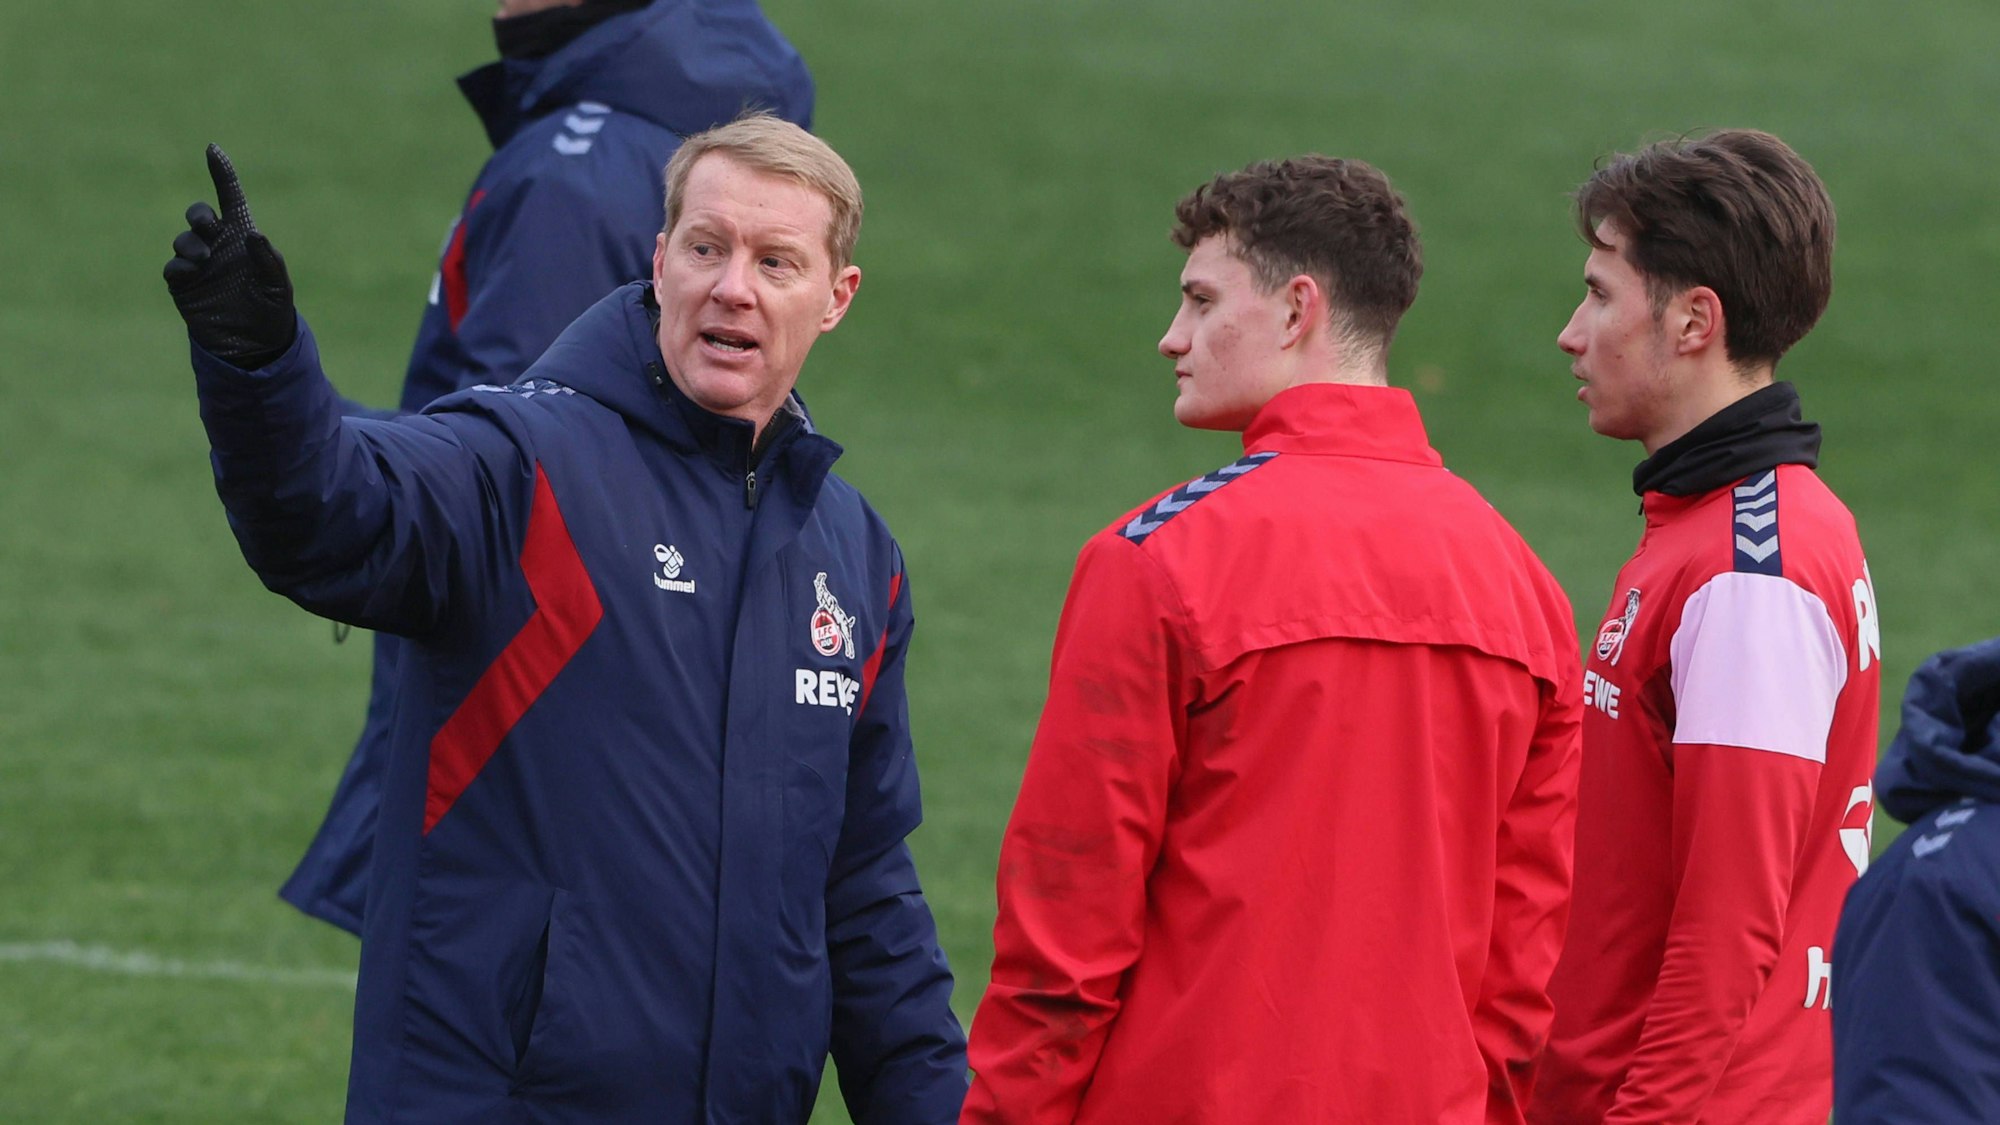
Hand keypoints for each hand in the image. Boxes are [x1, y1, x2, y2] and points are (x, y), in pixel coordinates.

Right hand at [164, 144, 296, 367]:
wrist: (255, 347)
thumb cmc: (272, 311)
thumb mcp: (278, 286)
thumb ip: (268, 260)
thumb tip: (252, 233)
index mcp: (242, 238)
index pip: (230, 199)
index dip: (222, 174)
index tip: (213, 149)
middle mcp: (217, 247)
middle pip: (199, 216)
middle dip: (198, 214)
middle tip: (208, 225)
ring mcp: (198, 265)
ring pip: (183, 240)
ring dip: (191, 244)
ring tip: (205, 260)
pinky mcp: (184, 286)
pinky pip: (173, 268)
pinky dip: (179, 266)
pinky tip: (192, 272)